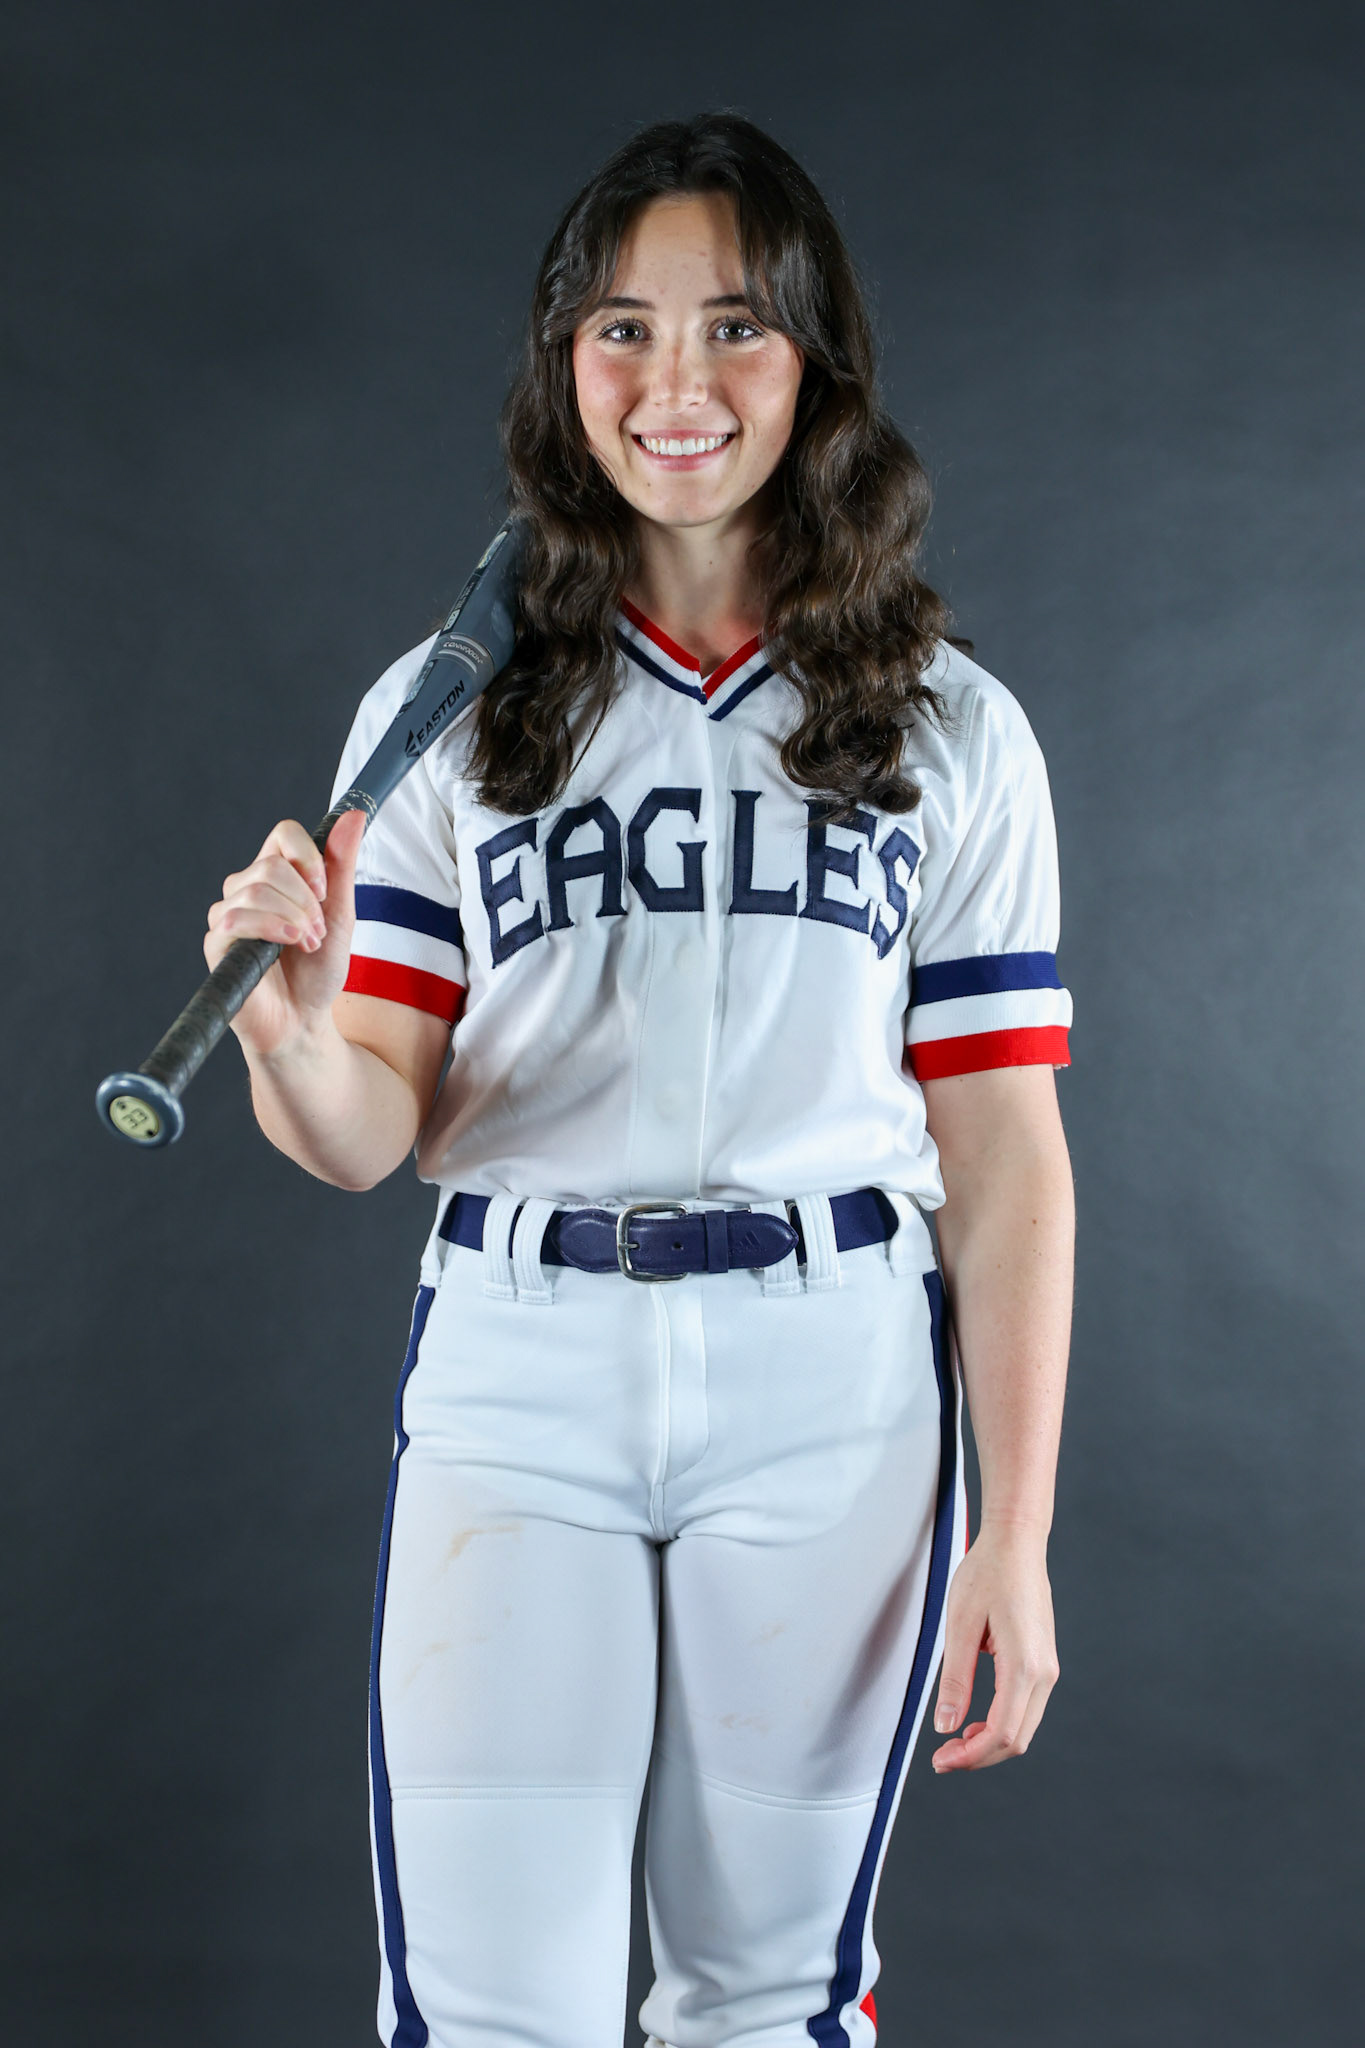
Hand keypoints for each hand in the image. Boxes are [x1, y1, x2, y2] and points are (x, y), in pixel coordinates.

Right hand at [204, 810, 365, 1058]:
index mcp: (276, 877)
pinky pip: (237, 917)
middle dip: (306, 900)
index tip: (324, 888)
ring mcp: (228, 915)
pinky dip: (273, 928)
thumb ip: (341, 867)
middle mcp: (247, 889)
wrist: (305, 1020)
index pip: (282, 834)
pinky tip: (291, 945)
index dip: (307, 854)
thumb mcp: (341, 915)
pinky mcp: (216, 942)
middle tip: (318, 931)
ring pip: (256, 888)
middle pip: (271, 865)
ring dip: (295, 916)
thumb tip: (354, 815)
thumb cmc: (318, 970)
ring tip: (309, 943)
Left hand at [930, 1523, 1058, 1772]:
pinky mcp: (1044, 1663)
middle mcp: (1044, 1673)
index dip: (971, 1756)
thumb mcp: (960, 1625)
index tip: (941, 1760)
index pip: (1002, 1732)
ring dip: (990, 1742)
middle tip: (942, 1758)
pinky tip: (976, 1720)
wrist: (1016, 1545)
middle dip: (979, 1756)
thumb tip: (947, 1725)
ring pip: (1024, 1728)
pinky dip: (1001, 1724)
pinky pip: (1026, 1709)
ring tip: (955, 1740)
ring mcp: (1048, 1669)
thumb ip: (954, 1680)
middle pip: (1016, 1739)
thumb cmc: (987, 1574)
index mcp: (1024, 1665)